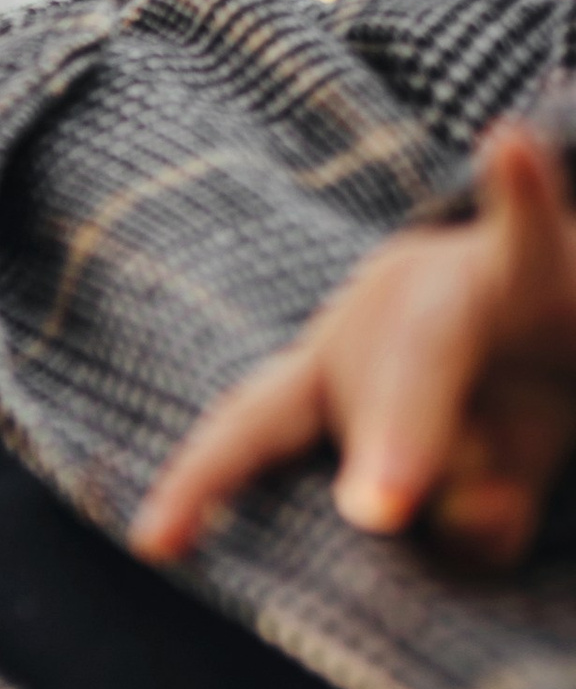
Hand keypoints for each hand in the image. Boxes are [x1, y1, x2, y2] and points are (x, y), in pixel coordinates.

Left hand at [132, 118, 575, 568]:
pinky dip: (522, 193)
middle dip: (388, 450)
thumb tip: (467, 518)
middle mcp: (374, 323)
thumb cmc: (505, 404)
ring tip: (419, 435)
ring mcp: (457, 286)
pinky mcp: (539, 266)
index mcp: (330, 379)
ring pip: (437, 350)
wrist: (567, 286)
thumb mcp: (492, 483)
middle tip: (379, 512)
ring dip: (441, 410)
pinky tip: (510, 144)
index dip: (201, 483)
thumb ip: (479, 524)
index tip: (153, 544)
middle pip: (367, 393)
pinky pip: (529, 233)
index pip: (253, 432)